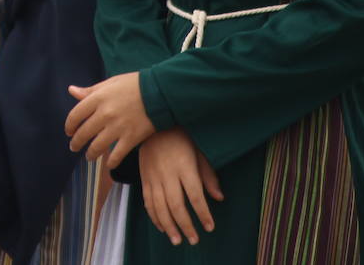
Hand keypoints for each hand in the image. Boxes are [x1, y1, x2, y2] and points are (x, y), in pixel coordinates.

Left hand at [65, 72, 154, 167]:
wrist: (159, 92)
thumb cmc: (134, 85)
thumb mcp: (110, 83)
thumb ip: (90, 90)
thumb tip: (71, 90)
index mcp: (98, 98)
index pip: (75, 115)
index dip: (69, 126)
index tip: (69, 132)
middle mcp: (104, 114)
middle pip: (84, 133)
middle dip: (76, 143)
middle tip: (74, 147)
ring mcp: (117, 127)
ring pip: (97, 146)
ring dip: (90, 154)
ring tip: (89, 157)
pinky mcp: (131, 138)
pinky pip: (117, 155)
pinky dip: (111, 162)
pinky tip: (108, 164)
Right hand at [138, 128, 221, 245]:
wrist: (153, 123)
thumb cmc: (181, 137)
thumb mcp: (199, 152)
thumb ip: (208, 175)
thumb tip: (219, 197)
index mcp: (184, 166)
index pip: (195, 196)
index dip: (203, 214)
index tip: (210, 227)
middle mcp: (167, 173)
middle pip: (176, 205)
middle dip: (186, 225)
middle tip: (194, 240)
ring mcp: (153, 176)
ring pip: (159, 207)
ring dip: (169, 226)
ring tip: (177, 240)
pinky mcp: (144, 177)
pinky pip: (147, 201)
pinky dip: (154, 216)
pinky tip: (162, 227)